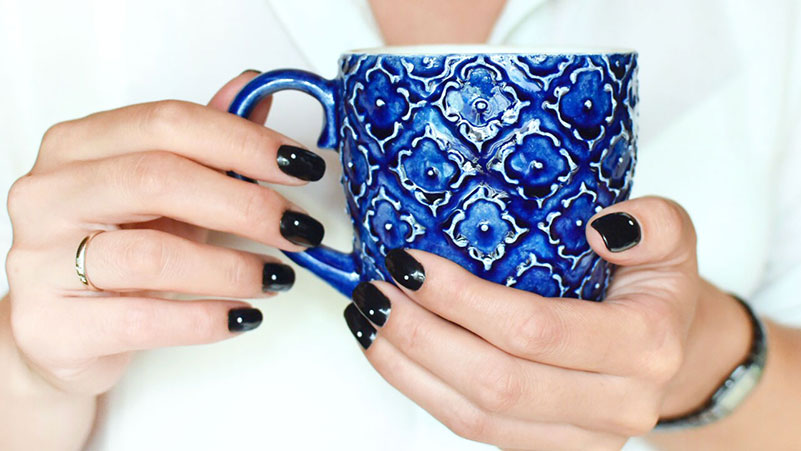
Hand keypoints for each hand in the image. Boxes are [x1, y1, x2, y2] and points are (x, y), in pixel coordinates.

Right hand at [4, 70, 326, 395]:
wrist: (59, 331)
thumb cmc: (113, 252)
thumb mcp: (163, 193)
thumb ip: (205, 143)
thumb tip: (256, 93)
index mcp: (77, 147)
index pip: (167, 123)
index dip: (244, 141)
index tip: (300, 165)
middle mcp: (50, 195)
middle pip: (158, 179)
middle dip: (246, 204)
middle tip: (298, 227)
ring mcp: (41, 261)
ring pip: (151, 255)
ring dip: (232, 267)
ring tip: (277, 277)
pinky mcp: (53, 326)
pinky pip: (142, 320)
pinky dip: (205, 319)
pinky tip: (241, 316)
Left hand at [344, 196, 751, 449]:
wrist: (672, 354)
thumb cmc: (656, 289)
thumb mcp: (671, 238)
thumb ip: (654, 222)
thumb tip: (601, 227)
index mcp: (647, 346)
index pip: (536, 330)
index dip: (463, 299)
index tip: (409, 262)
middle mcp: (619, 405)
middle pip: (497, 381)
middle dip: (421, 336)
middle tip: (374, 291)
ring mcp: (582, 440)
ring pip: (477, 417)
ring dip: (409, 369)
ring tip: (367, 320)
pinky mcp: (549, 450)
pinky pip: (475, 430)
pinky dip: (423, 391)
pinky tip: (391, 354)